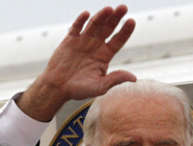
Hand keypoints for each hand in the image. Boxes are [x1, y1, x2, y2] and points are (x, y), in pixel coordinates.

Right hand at [18, 5, 136, 120]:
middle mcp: (96, 46)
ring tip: (109, 9)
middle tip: (123, 7)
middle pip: (108, 28)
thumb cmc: (80, 89)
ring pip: (94, 25)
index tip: (132, 21)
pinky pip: (76, 28)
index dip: (125, 31)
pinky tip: (87, 14)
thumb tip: (134, 78)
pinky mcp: (69, 40)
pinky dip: (81, 21)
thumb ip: (115, 80)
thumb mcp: (100, 86)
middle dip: (116, 18)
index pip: (118, 40)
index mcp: (105, 55)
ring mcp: (83, 41)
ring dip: (101, 16)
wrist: (58, 88)